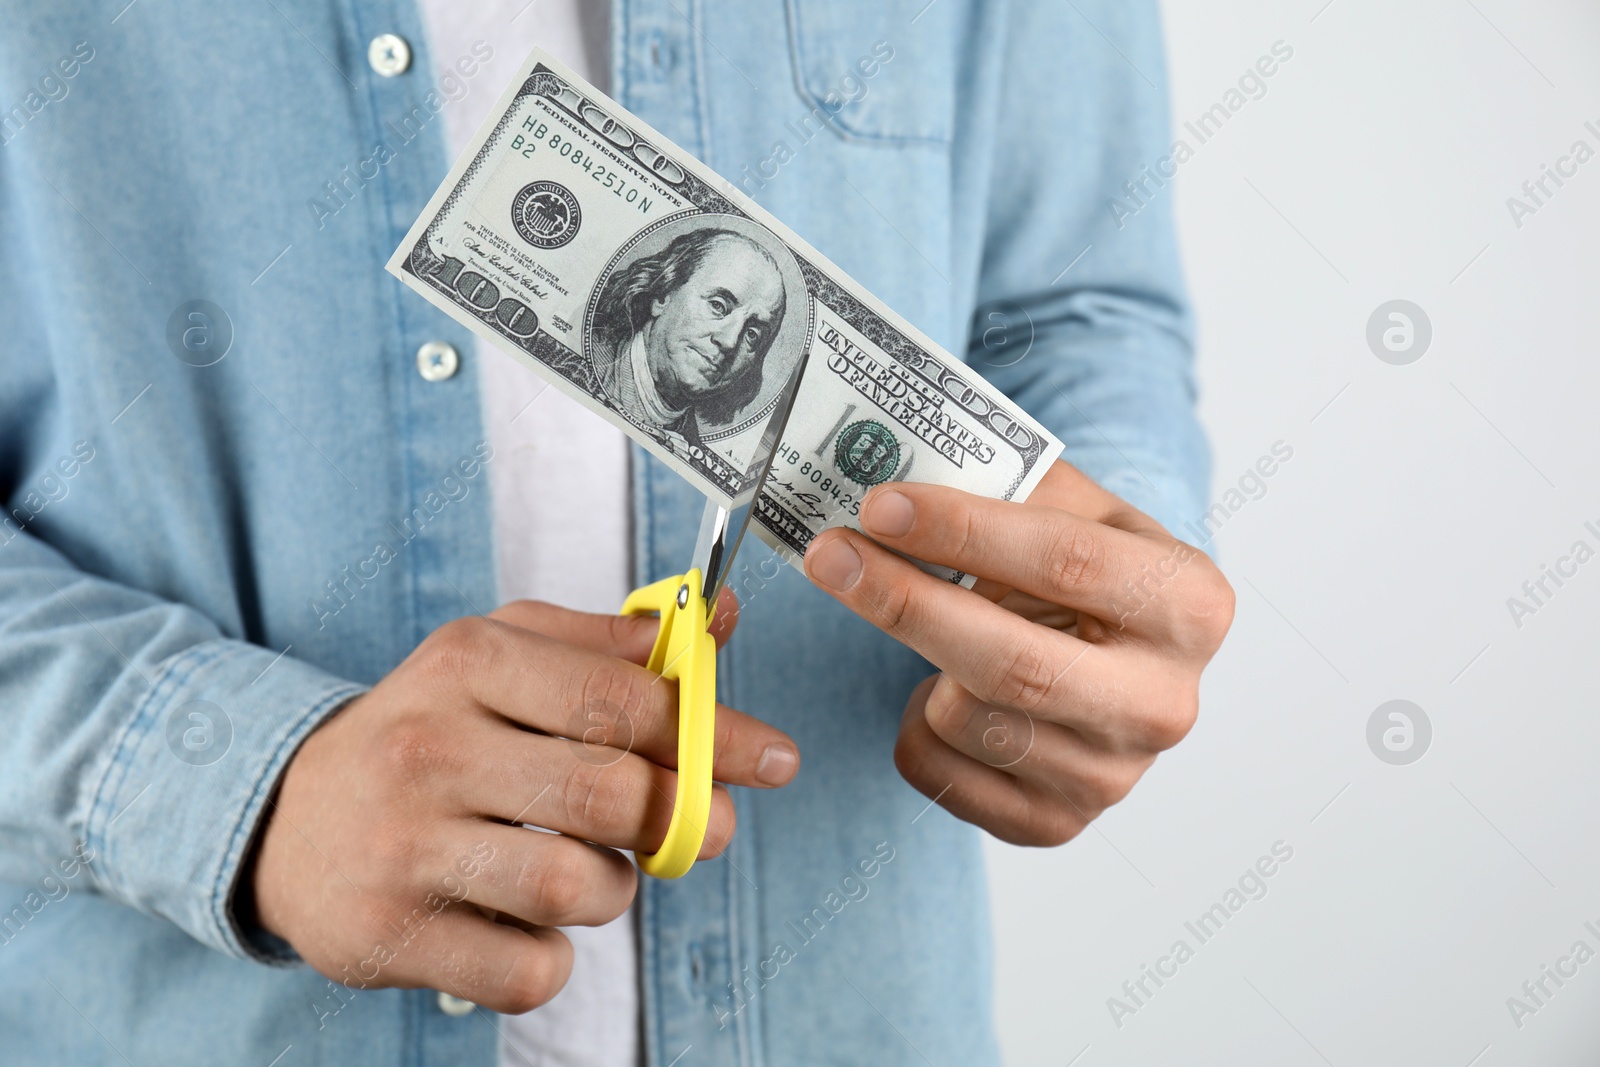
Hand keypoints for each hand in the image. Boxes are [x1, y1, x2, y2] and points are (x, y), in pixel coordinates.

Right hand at [244, 592, 798, 1012]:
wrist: (286, 815)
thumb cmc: (433, 729)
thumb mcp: (504, 655)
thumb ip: (613, 640)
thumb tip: (720, 615)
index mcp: (468, 661)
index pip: (622, 698)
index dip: (716, 733)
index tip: (775, 759)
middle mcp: (430, 747)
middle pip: (611, 795)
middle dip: (682, 819)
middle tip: (706, 828)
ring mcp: (403, 846)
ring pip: (578, 888)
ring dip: (617, 890)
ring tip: (597, 872)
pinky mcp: (386, 935)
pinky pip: (527, 969)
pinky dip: (554, 957)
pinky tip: (529, 923)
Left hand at [803, 460, 1231, 845]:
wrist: (1113, 653)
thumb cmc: (1084, 565)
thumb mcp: (1075, 508)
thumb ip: (1004, 489)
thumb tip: (887, 484)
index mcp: (1189, 603)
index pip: (1064, 561)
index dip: (961, 530)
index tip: (879, 505)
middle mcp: (1164, 702)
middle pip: (1013, 663)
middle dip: (906, 603)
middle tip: (830, 554)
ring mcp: (1113, 775)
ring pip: (966, 719)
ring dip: (918, 662)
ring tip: (932, 628)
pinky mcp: (1056, 824)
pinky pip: (940, 773)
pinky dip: (916, 724)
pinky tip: (945, 690)